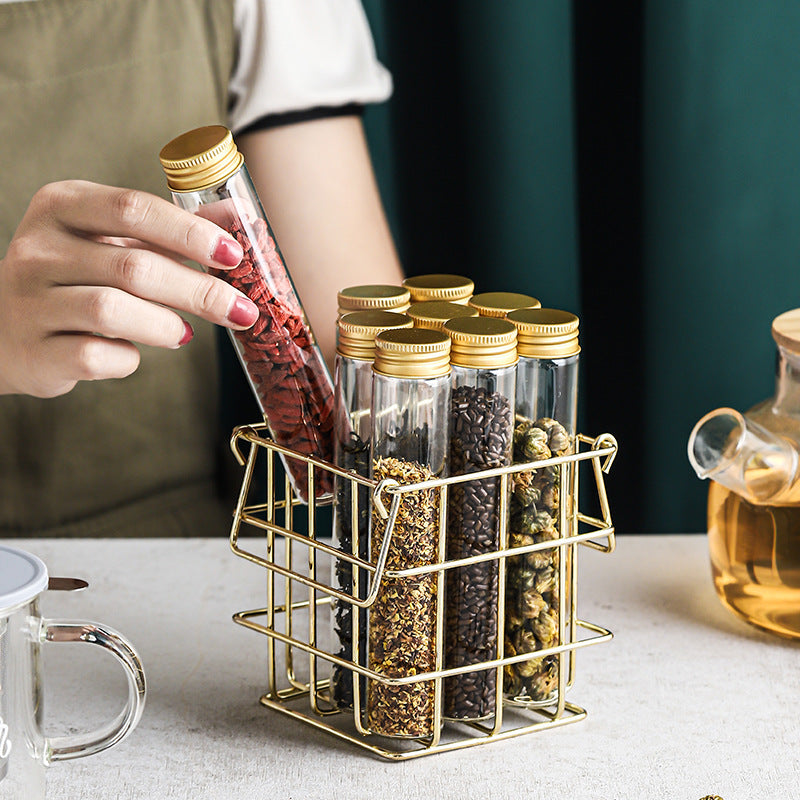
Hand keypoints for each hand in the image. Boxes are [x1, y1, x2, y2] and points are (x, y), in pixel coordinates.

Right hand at [0, 180, 259, 397]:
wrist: (2, 330)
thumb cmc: (74, 279)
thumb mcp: (109, 240)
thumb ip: (167, 231)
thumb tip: (235, 220)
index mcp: (62, 206)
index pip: (132, 208)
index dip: (189, 233)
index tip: (233, 255)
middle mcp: (39, 249)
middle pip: (133, 266)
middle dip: (197, 291)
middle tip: (241, 310)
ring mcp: (31, 302)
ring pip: (112, 310)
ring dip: (165, 325)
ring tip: (184, 333)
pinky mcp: (35, 352)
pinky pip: (95, 356)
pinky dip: (128, 358)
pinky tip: (134, 352)